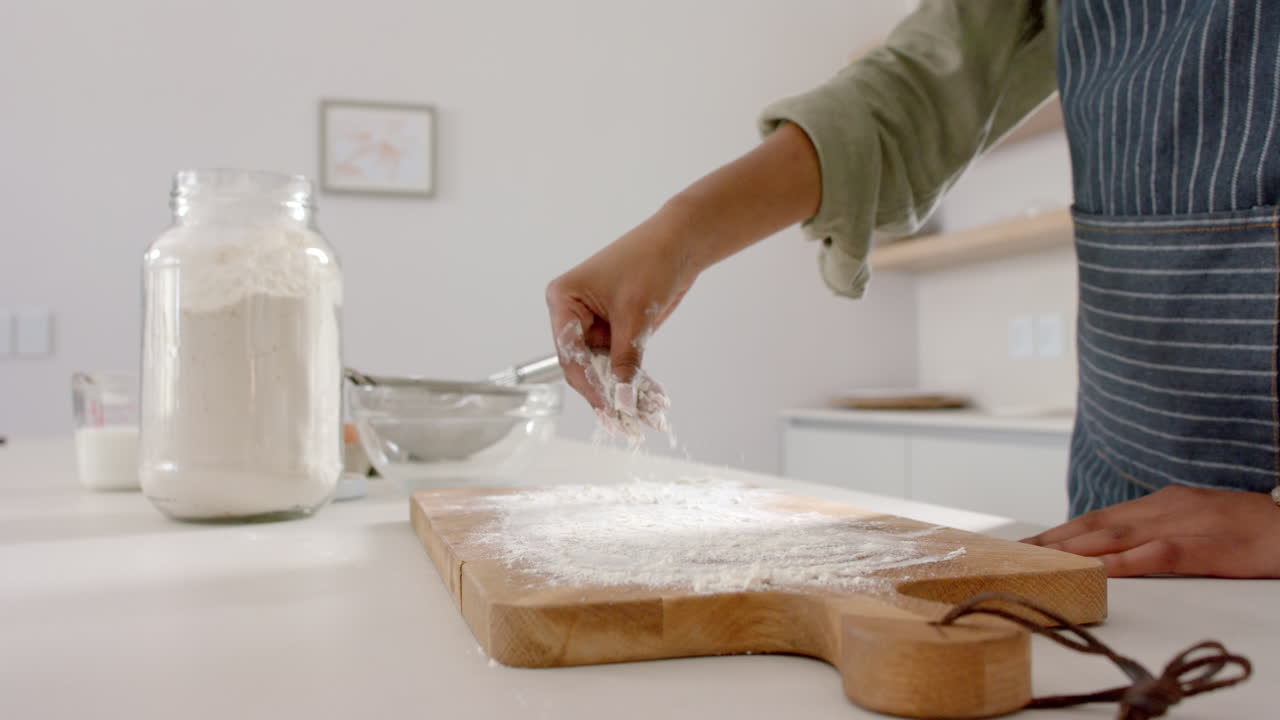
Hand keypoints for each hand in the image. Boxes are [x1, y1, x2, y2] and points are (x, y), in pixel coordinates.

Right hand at [546, 122, 820, 411]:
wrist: (681, 242)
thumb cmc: (651, 262)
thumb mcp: (636, 315)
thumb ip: (625, 359)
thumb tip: (623, 398)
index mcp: (564, 300)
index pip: (569, 351)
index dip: (588, 383)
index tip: (609, 407)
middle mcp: (573, 314)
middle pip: (584, 366)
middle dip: (607, 394)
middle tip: (625, 423)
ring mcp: (594, 324)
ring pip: (604, 369)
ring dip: (625, 392)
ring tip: (646, 418)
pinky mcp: (616, 331)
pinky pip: (620, 363)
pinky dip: (635, 380)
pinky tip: (651, 402)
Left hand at [1022, 486, 1279, 577]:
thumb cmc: (1248, 528)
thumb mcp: (1195, 523)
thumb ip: (1156, 531)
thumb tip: (1116, 547)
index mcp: (1161, 503)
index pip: (1099, 517)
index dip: (1061, 530)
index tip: (1028, 543)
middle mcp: (1164, 508)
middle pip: (1097, 524)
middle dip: (1054, 538)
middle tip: (1016, 552)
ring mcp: (1184, 525)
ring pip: (1118, 535)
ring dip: (1075, 547)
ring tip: (1041, 558)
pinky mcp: (1206, 547)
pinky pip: (1160, 554)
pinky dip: (1127, 561)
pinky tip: (1101, 569)